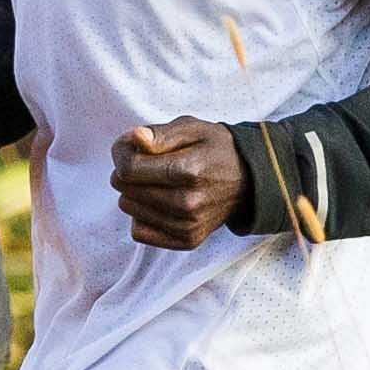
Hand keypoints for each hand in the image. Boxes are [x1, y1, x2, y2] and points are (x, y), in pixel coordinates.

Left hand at [109, 120, 245, 248]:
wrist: (248, 181)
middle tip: (146, 162)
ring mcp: (188, 226)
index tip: (130, 145)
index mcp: (189, 171)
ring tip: (157, 181)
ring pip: (129, 209)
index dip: (121, 153)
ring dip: (135, 193)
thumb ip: (160, 134)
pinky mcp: (186, 241)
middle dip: (127, 172)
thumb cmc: (215, 150)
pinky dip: (142, 215)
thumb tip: (134, 138)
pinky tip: (159, 202)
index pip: (129, 169)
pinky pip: (139, 231)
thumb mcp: (192, 128)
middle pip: (126, 190)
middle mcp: (189, 203)